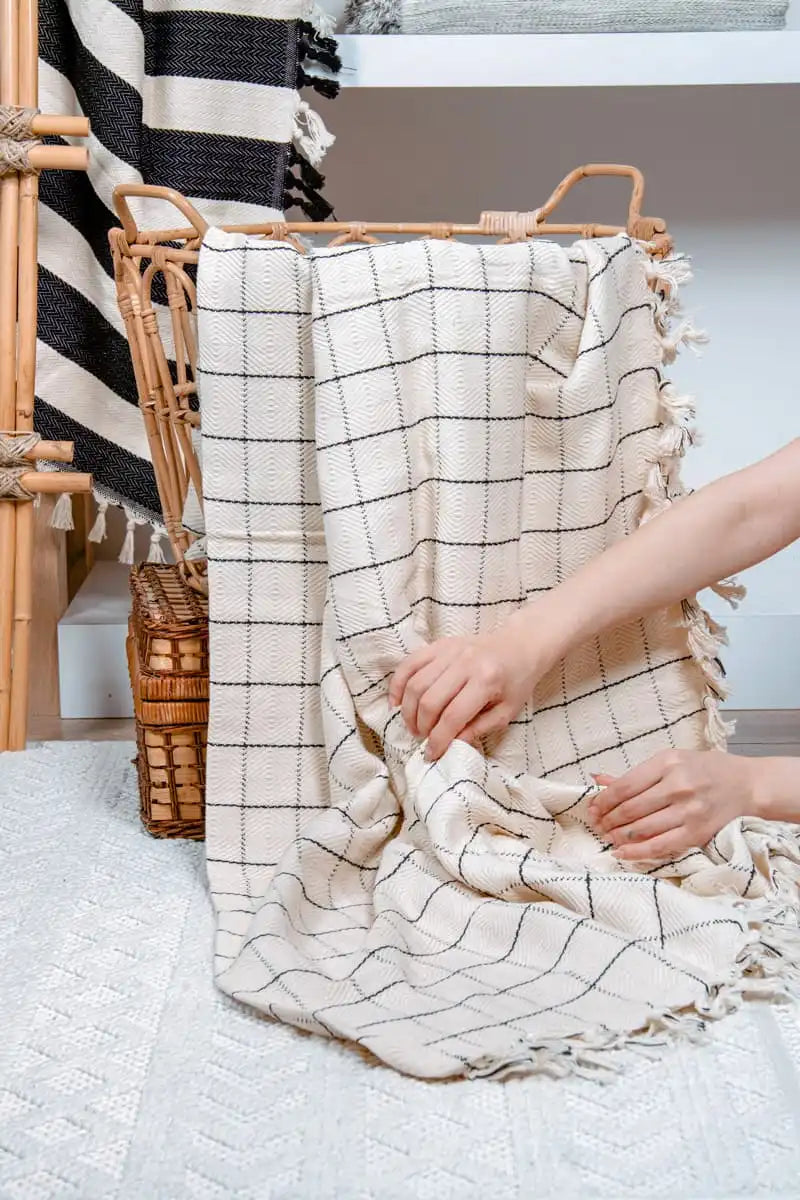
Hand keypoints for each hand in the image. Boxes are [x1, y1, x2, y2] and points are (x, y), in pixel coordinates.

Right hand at [388, 626, 540, 760]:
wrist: (520, 646)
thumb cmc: (515, 682)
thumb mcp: (506, 712)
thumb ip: (478, 729)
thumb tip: (450, 745)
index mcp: (486, 681)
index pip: (453, 716)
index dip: (438, 740)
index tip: (431, 755)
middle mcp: (465, 663)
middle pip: (430, 700)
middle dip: (422, 726)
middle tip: (423, 738)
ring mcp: (449, 650)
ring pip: (416, 683)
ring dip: (409, 710)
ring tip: (414, 725)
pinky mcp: (438, 644)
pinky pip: (410, 663)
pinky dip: (398, 684)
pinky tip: (397, 702)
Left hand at [587, 749, 756, 860]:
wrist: (745, 785)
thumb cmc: (704, 770)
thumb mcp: (670, 762)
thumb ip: (635, 775)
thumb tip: (597, 779)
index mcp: (668, 763)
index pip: (625, 786)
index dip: (603, 801)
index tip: (592, 808)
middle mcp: (678, 786)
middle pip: (631, 808)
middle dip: (608, 820)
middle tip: (597, 825)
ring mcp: (689, 810)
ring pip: (642, 828)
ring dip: (619, 836)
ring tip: (608, 837)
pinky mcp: (697, 832)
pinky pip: (660, 846)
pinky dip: (637, 852)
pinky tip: (622, 853)